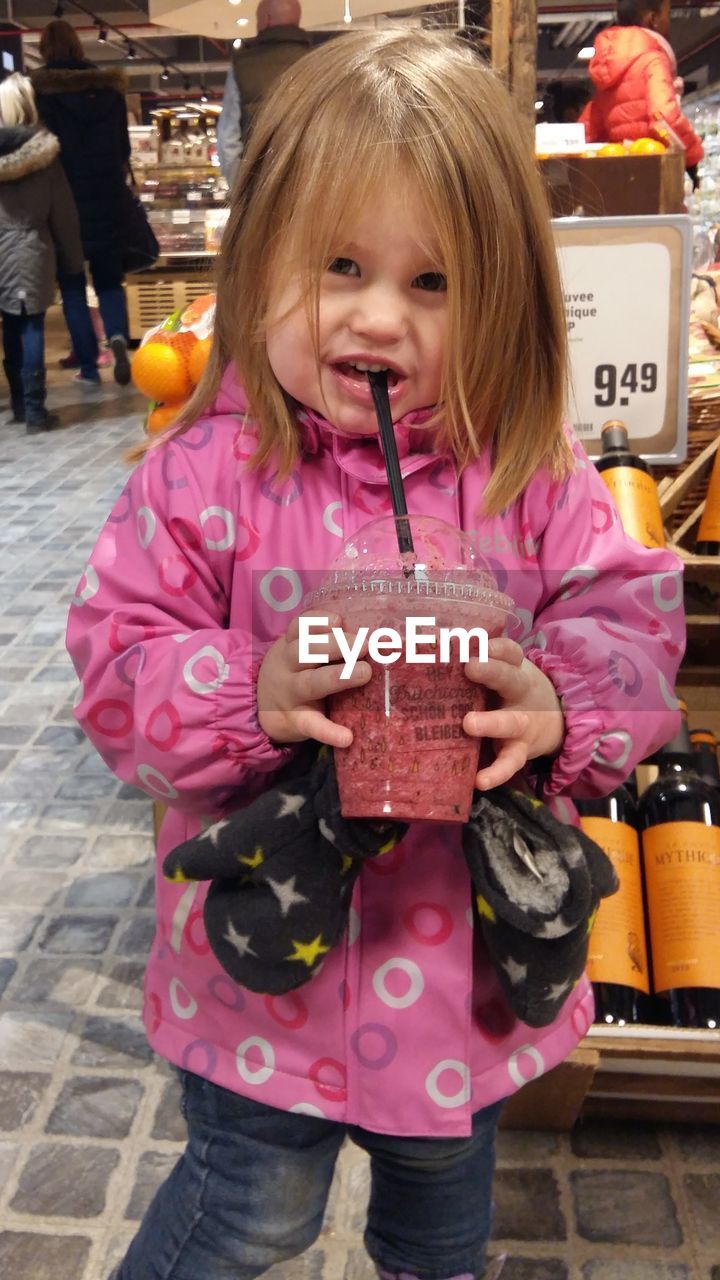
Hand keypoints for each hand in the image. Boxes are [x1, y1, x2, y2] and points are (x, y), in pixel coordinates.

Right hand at [257, 612, 370, 747]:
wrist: (263, 708)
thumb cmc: (295, 671)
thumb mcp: (298, 651)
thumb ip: (323, 640)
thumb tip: (369, 630)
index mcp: (290, 645)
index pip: (300, 627)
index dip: (318, 622)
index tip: (339, 621)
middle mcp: (288, 667)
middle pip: (306, 651)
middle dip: (335, 645)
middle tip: (364, 645)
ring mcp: (292, 695)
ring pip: (311, 683)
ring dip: (339, 676)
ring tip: (365, 673)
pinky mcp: (297, 721)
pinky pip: (312, 726)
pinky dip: (329, 732)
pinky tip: (347, 737)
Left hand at [463, 637, 564, 789]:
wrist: (552, 722)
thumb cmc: (508, 693)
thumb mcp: (501, 675)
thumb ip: (474, 665)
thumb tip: (425, 649)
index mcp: (513, 670)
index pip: (509, 652)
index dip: (495, 645)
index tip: (475, 640)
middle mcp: (520, 694)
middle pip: (510, 679)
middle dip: (492, 672)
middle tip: (470, 666)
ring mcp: (522, 724)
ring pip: (510, 722)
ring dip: (491, 723)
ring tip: (469, 724)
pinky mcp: (519, 752)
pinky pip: (510, 763)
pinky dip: (497, 773)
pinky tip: (480, 780)